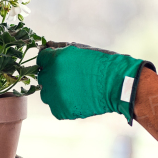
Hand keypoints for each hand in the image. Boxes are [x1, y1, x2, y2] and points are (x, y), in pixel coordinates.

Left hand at [37, 43, 152, 121]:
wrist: (117, 85)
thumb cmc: (101, 63)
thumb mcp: (80, 49)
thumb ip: (59, 47)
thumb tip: (46, 45)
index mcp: (54, 60)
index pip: (41, 59)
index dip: (50, 60)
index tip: (60, 63)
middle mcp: (51, 78)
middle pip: (42, 77)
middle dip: (53, 76)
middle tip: (71, 77)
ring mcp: (55, 96)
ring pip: (47, 94)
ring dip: (56, 91)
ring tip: (75, 89)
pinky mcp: (61, 111)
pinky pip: (56, 107)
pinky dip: (64, 104)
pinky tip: (78, 98)